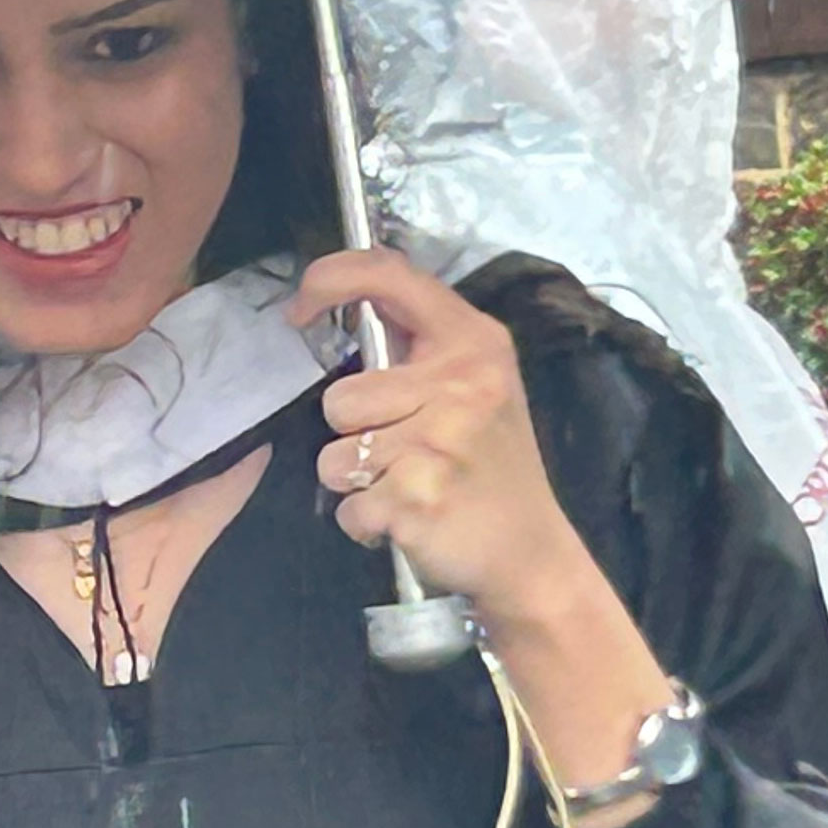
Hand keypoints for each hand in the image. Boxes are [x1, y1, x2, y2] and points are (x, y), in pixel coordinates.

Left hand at [300, 249, 610, 630]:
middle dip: (354, 435)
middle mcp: (459, 383)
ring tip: (406, 485)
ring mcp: (439, 441)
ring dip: (356, 481)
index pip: (389, 277)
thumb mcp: (477, 386)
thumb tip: (343, 306)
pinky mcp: (416, 496)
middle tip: (404, 453)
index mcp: (472, 342)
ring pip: (333, 457)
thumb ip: (420, 348)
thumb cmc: (491, 465)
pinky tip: (408, 518)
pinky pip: (347, 507)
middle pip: (340, 399)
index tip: (299, 308)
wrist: (529, 551)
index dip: (330, 279)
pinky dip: (366, 522)